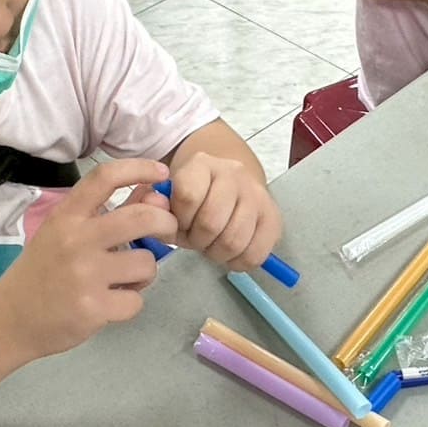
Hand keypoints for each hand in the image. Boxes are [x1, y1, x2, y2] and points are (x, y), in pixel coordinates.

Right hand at [0, 159, 176, 360]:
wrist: (9, 320)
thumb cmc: (43, 271)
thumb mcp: (65, 233)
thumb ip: (108, 214)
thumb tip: (154, 196)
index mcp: (67, 216)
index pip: (105, 177)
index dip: (139, 168)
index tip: (162, 173)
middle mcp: (76, 240)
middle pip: (142, 218)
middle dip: (166, 223)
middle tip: (166, 232)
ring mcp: (85, 275)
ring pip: (146, 263)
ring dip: (145, 271)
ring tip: (125, 279)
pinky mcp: (93, 308)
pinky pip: (136, 301)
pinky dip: (130, 303)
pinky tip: (111, 303)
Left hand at [161, 154, 281, 270]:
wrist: (231, 182)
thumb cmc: (195, 196)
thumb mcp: (169, 196)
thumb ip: (153, 204)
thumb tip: (154, 209)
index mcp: (202, 164)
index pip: (188, 196)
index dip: (180, 220)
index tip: (181, 223)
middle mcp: (233, 174)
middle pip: (211, 223)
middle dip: (198, 241)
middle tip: (197, 240)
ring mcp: (257, 194)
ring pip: (234, 241)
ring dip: (217, 253)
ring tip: (213, 246)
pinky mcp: (274, 217)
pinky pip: (256, 253)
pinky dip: (239, 262)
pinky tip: (231, 253)